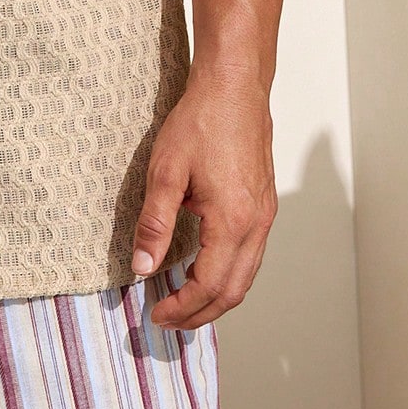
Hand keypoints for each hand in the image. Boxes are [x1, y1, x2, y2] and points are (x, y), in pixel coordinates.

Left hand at [130, 66, 277, 329]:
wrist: (234, 88)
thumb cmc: (201, 122)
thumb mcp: (165, 171)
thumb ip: (155, 224)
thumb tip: (142, 268)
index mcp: (233, 221)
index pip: (209, 286)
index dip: (182, 307)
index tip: (155, 314)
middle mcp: (256, 225)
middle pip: (234, 291)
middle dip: (201, 314)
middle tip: (168, 320)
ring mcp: (265, 216)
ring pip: (246, 276)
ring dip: (217, 297)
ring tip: (184, 302)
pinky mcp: (265, 205)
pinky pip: (251, 255)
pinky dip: (229, 274)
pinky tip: (205, 268)